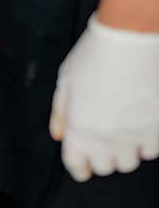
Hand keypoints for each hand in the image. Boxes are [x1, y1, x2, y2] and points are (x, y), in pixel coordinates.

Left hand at [50, 14, 158, 180]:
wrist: (129, 39)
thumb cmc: (94, 56)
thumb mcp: (66, 81)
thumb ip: (60, 112)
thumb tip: (59, 135)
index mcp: (78, 128)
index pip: (77, 165)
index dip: (79, 166)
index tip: (83, 164)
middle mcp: (105, 138)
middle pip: (104, 167)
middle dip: (101, 156)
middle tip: (102, 137)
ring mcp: (133, 136)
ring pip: (129, 163)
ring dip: (124, 151)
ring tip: (122, 129)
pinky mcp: (156, 129)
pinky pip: (151, 151)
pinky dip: (145, 143)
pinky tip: (140, 124)